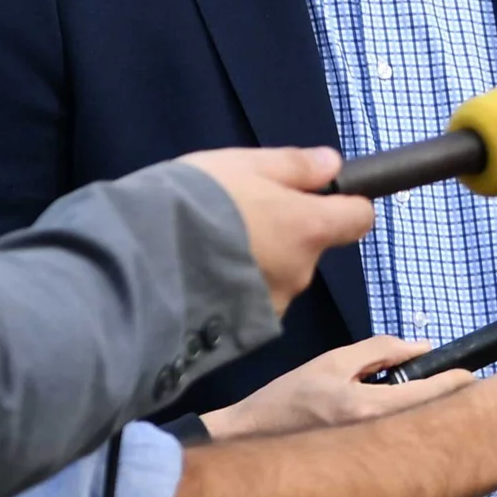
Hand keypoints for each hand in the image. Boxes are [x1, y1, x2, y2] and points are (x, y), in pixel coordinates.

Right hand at [181, 147, 371, 314]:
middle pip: (310, 248)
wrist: (137, 269)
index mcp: (310, 228)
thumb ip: (293, 167)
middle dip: (284, 233)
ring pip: (278, 276)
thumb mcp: (243, 166)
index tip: (318, 198)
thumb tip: (333, 166)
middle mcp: (302, 271)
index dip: (345, 206)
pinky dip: (234, 289)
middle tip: (237, 217)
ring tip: (208, 248)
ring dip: (257, 263)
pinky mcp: (244, 331)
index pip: (358, 219)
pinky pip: (250, 303)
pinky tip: (199, 277)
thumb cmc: (195, 204)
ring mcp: (275, 305)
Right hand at [202, 336, 474, 439]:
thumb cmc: (288, 397)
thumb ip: (381, 350)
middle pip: (432, 425)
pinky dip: (411, 443)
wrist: (248, 440)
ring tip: (439, 409)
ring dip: (433, 425)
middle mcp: (373, 440)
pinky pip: (399, 458)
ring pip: (418, 444)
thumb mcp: (334, 361)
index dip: (458, 383)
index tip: (472, 375)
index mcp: (367, 407)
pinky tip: (410, 433)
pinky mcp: (363, 476)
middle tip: (465, 393)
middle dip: (453, 408)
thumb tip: (423, 348)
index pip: (430, 395)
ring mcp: (369, 463)